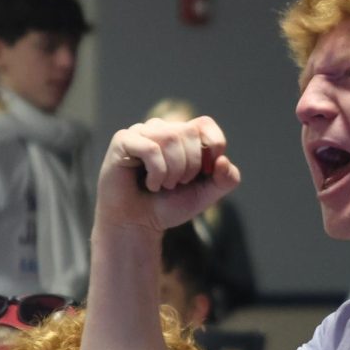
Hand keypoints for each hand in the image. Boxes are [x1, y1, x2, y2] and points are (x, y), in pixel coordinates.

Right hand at [96, 115, 240, 231]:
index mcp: (182, 136)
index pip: (205, 124)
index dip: (213, 145)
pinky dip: (157, 172)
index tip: (207, 172)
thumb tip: (223, 160)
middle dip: (191, 166)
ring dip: (173, 171)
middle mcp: (161, 129)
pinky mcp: (122, 141)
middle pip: (189, 132)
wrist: (138, 225)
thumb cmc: (168, 206)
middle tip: (177, 184)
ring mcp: (141, 132)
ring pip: (170, 138)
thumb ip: (226, 180)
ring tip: (163, 185)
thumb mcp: (206, 195)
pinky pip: (150, 148)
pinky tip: (150, 184)